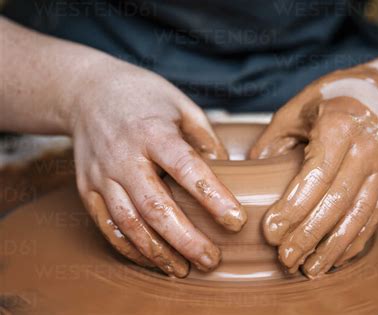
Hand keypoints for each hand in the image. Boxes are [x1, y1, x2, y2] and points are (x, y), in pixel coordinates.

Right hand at [70, 60, 246, 276]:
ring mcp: (101, 174)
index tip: (236, 221)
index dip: (213, 197)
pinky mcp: (86, 187)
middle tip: (212, 260)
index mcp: (153, 132)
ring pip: (129, 222)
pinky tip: (151, 259)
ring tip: (183, 269)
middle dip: (186, 239)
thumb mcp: (180, 104)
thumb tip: (227, 170)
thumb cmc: (142, 96)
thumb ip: (204, 137)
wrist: (86, 91)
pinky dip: (128, 247)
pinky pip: (106, 225)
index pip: (187, 168)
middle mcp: (124, 156)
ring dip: (157, 252)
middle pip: (156, 206)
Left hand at [249, 65, 377, 278]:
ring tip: (309, 269)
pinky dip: (354, 241)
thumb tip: (252, 176)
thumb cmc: (331, 101)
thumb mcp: (296, 109)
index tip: (270, 232)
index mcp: (339, 126)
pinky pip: (374, 217)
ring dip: (332, 247)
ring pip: (358, 215)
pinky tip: (333, 258)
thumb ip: (272, 141)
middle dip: (309, 235)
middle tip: (285, 259)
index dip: (293, 208)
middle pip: (336, 201)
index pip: (315, 176)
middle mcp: (367, 148)